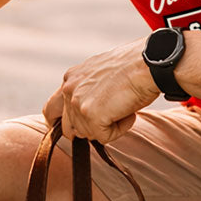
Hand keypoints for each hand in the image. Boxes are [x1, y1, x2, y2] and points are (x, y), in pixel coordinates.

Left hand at [43, 38, 158, 143]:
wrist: (148, 63)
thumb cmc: (134, 66)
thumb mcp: (102, 75)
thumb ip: (89, 91)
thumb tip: (90, 113)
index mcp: (70, 78)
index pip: (52, 109)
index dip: (65, 122)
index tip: (77, 128)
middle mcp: (68, 89)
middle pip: (67, 128)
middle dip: (87, 129)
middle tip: (109, 118)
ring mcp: (77, 103)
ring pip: (88, 134)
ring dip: (108, 126)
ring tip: (124, 106)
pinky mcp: (90, 116)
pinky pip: (104, 137)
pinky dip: (120, 129)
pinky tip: (129, 112)